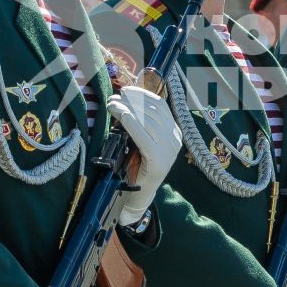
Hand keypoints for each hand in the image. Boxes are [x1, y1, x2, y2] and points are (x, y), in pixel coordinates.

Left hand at [108, 85, 180, 225]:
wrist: (137, 196)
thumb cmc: (135, 165)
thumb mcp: (139, 139)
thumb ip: (138, 121)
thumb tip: (128, 94)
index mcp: (174, 133)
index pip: (160, 106)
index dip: (142, 94)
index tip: (125, 90)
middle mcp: (175, 140)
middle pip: (154, 111)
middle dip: (132, 100)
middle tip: (115, 96)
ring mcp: (169, 151)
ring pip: (149, 120)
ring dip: (127, 108)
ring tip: (111, 105)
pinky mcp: (159, 161)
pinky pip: (144, 136)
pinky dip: (131, 123)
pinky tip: (121, 116)